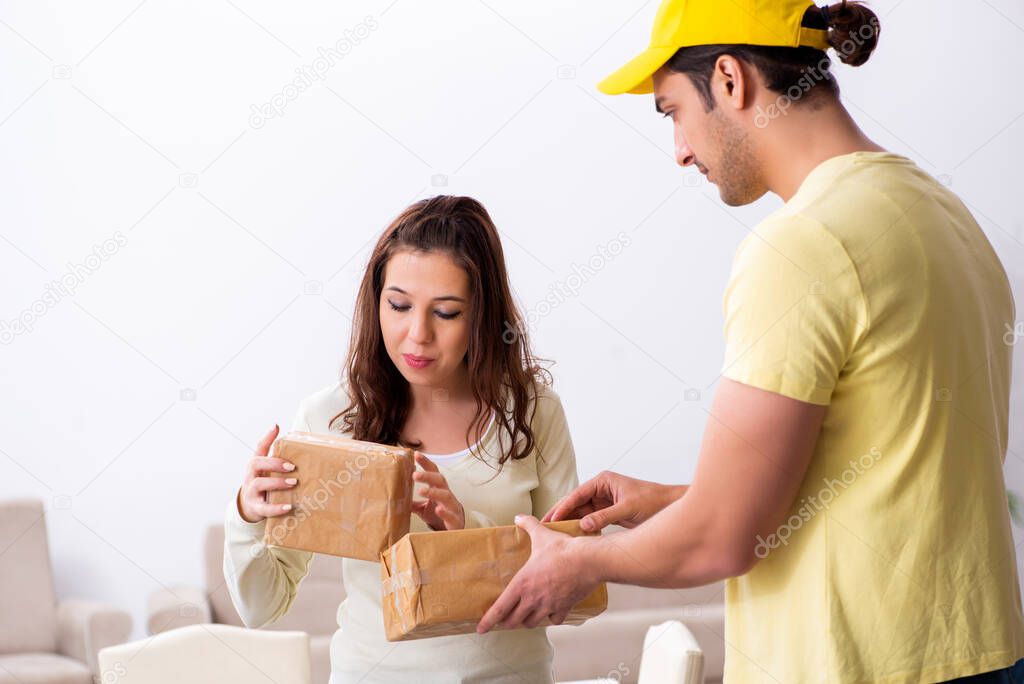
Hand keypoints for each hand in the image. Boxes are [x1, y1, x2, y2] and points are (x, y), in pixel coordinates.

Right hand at [237, 425, 298, 522]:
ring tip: (293, 482)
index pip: (258, 448)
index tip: (276, 427)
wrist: (250, 507)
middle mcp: (250, 476)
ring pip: (259, 484)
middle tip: (292, 466)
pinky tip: (289, 506)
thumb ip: (275, 453)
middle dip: (274, 463)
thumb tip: (281, 430)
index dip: (266, 437)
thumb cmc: (262, 483)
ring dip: (277, 482)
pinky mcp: (256, 508)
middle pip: (255, 464)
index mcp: (255, 465)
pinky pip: (265, 509)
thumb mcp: (267, 469)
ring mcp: (251, 492)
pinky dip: (277, 508)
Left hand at [411, 452, 464, 529]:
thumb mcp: (423, 508)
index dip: (425, 463)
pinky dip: (445, 512)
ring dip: (434, 492)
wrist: (454, 530)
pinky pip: (451, 515)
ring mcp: (452, 507)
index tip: (416, 454)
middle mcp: (446, 494)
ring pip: (446, 496)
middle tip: (414, 474)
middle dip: (428, 476)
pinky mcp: (455, 521)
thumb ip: (413, 502)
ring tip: (421, 491)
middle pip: (440, 480)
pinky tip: (438, 510)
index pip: (433, 472)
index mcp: (438, 489)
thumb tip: (395, 498)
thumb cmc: (438, 515)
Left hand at [477, 515, 596, 633]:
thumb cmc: (563, 550)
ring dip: (527, 621)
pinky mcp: (564, 607)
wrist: (587, 561)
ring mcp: (548, 605)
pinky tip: (552, 612)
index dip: (488, 620)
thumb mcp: (541, 535)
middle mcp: (533, 599)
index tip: (481, 628)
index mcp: (522, 584)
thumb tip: (519, 517)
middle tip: (505, 621)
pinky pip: (555, 619)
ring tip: (526, 618)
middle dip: (508, 622)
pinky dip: (552, 618)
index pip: (500, 608)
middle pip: (514, 620)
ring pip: (532, 623)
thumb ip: (528, 525)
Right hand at [541, 471, 685, 531]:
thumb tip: (585, 525)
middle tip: (544, 526)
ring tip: (554, 534)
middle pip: (575, 503)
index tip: (551, 518)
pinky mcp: (608, 512)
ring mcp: (603, 501)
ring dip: (570, 522)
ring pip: (580, 512)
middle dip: (561, 514)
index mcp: (603, 481)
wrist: (670, 507)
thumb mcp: (628, 509)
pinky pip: (590, 520)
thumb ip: (605, 517)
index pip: (578, 494)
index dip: (563, 507)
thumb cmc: (653, 501)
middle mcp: (601, 489)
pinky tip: (572, 537)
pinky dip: (581, 528)